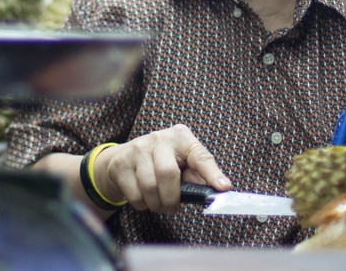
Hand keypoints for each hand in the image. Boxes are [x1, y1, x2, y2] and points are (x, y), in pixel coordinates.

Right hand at [94, 124, 230, 214]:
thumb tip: (215, 190)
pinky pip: (135, 194)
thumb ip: (196, 175)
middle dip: (172, 198)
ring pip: (149, 186)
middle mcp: (159, 138)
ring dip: (157, 204)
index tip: (224, 188)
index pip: (200, 156)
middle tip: (173, 208)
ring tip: (159, 205)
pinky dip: (142, 205)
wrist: (122, 158)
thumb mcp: (180, 162)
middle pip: (168, 174)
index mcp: (181, 137)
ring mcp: (138, 149)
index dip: (212, 173)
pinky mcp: (121, 163)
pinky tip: (145, 200)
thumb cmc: (160, 162)